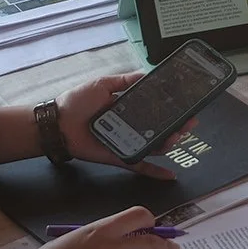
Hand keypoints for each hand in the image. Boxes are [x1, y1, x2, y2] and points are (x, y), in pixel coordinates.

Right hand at [0, 206, 187, 248]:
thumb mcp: (73, 239)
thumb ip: (96, 237)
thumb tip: (113, 240)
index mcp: (100, 230)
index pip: (136, 216)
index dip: (149, 219)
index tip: (152, 226)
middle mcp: (113, 247)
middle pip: (150, 241)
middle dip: (167, 243)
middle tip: (177, 246)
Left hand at [56, 72, 190, 177]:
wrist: (58, 123)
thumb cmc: (76, 102)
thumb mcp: (103, 83)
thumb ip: (125, 80)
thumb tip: (147, 74)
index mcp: (127, 108)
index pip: (155, 109)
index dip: (172, 109)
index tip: (186, 106)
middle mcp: (130, 126)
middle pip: (160, 129)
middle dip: (178, 126)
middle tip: (189, 122)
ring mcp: (127, 142)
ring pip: (155, 146)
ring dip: (170, 142)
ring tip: (179, 136)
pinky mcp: (120, 156)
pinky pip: (140, 165)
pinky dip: (155, 171)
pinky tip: (169, 174)